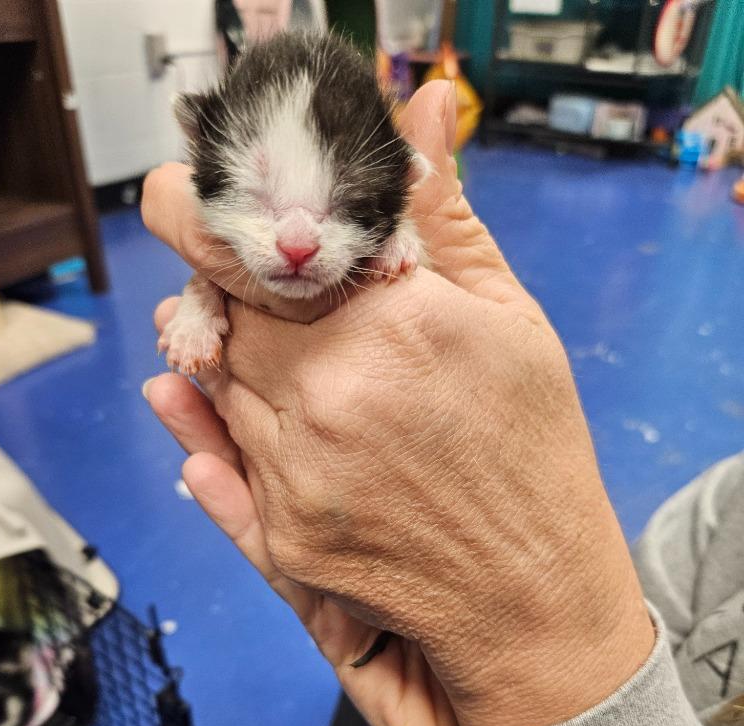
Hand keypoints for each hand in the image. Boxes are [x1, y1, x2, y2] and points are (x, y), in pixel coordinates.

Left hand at [143, 82, 653, 725]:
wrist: (535, 596)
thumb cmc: (532, 453)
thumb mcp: (510, 320)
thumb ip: (446, 218)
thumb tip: (422, 110)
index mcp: (390, 325)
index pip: (254, 247)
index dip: (217, 225)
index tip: (210, 215)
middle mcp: (330, 397)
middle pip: (226, 318)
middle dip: (231, 298)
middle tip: (258, 293)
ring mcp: (300, 475)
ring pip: (218, 389)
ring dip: (228, 365)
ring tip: (271, 359)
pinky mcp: (286, 537)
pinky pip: (222, 467)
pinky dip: (218, 435)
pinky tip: (233, 413)